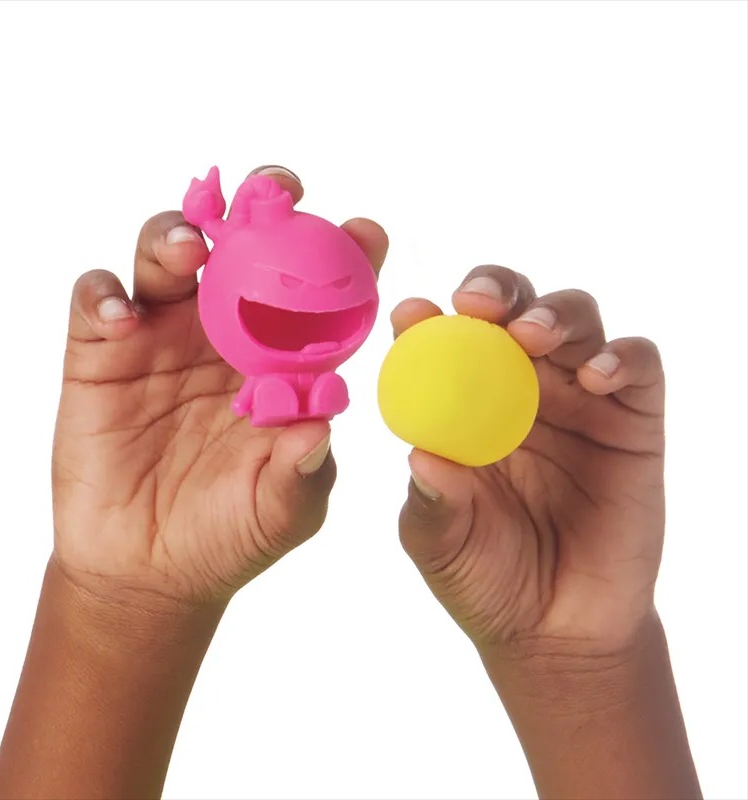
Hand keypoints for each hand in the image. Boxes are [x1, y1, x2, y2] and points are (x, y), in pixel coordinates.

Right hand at [52, 166, 388, 607]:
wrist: (150, 569)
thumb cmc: (229, 533)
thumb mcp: (283, 510)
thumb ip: (304, 470)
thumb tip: (320, 427)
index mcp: (279, 359)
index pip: (317, 294)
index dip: (342, 256)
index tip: (363, 233)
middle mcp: (223, 332)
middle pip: (241, 248)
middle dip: (258, 209)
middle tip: (275, 192)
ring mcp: (161, 335)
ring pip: (166, 254)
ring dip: (178, 235)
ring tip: (193, 248)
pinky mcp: (100, 352)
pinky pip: (96, 301)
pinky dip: (104, 295)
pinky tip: (120, 315)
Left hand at [394, 265, 664, 655]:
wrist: (555, 630)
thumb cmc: (485, 576)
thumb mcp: (440, 543)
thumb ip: (431, 502)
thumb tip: (420, 455)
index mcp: (464, 406)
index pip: (446, 343)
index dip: (428, 321)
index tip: (410, 315)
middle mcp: (520, 390)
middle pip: (513, 310)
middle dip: (495, 291)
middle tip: (475, 306)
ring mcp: (578, 400)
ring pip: (575, 321)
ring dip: (554, 314)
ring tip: (532, 337)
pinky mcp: (634, 421)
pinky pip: (638, 367)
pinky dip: (621, 358)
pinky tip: (596, 378)